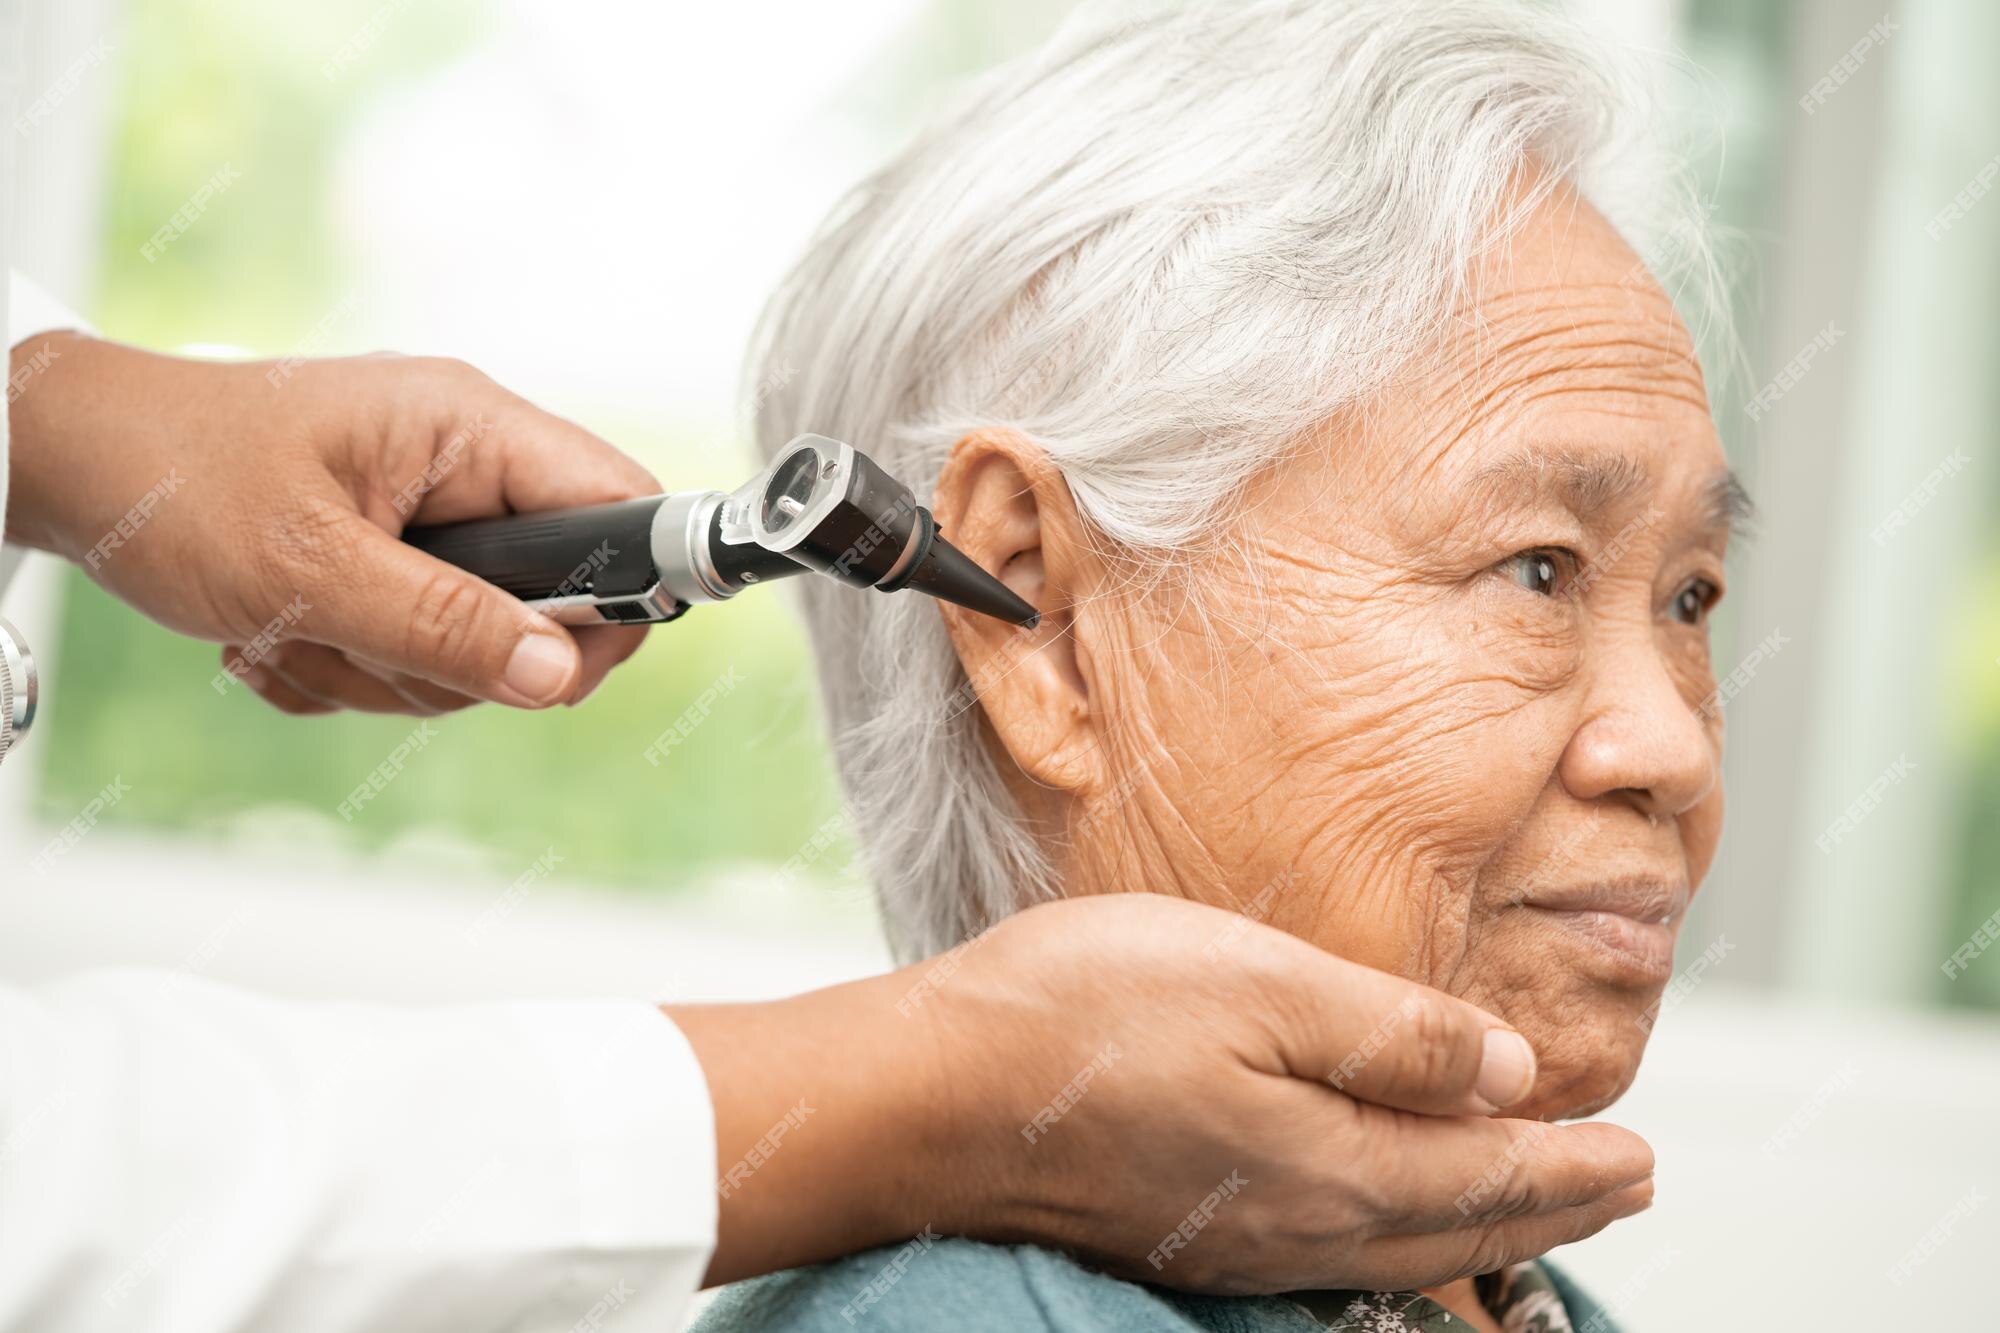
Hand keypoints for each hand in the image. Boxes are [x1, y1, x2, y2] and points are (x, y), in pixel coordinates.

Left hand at [6, 333, 659, 712]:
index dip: (623, 594)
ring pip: (480, 647)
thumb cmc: (173, 479)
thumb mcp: (307, 567)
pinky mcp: (396, 562)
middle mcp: (465, 465)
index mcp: (469, 427)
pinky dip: (350, 667)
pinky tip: (281, 633)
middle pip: (553, 605)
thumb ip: (442, 624)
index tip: (555, 665)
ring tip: (295, 629)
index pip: (622, 505)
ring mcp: (432, 517)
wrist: (71, 466)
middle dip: (456, 656)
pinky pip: (420, 656)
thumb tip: (557, 673)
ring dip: (385, 668)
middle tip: (363, 640)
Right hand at [669, 894, 1653, 1291]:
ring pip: (1399, 1245)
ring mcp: (1238, 1240)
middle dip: (1548, 1204)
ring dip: (1480, 1223)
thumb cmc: (1084, 1015)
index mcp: (1333, 1159)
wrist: (932, 1097)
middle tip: (1623, 1188)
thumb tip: (1514, 1071)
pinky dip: (1398, 1236)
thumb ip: (1394, 1034)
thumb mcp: (1259, 985)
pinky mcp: (1185, 1234)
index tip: (1642, 1157)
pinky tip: (1384, 1220)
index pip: (1490, 1169)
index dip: (1574, 1163)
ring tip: (1530, 1207)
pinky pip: (1333, 1254)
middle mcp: (1298, 1223)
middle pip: (1457, 1220)